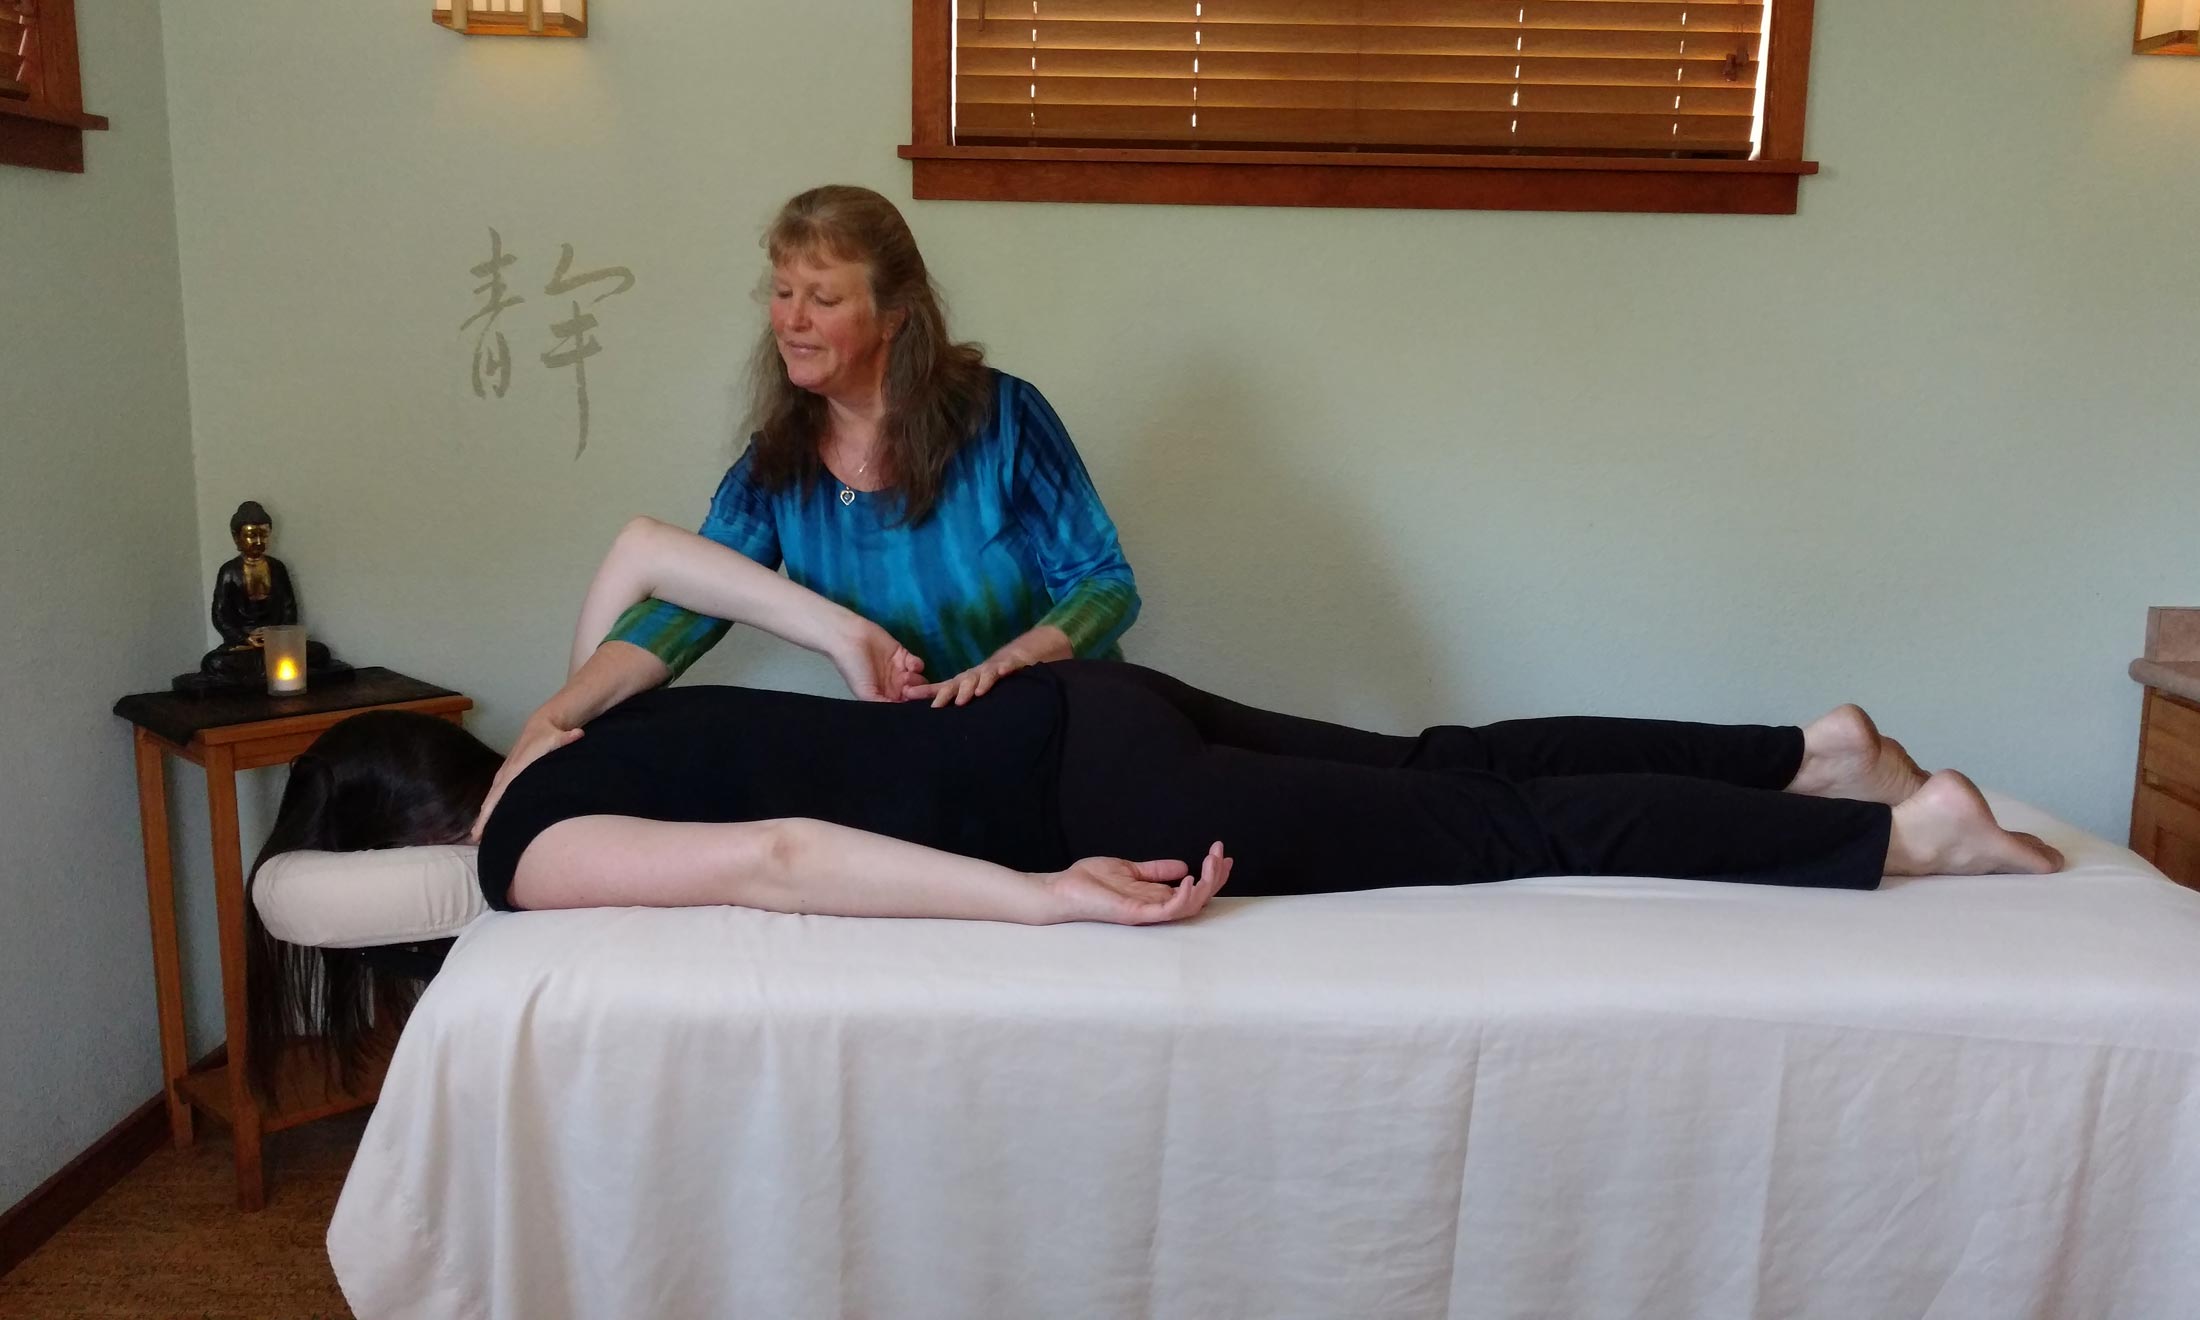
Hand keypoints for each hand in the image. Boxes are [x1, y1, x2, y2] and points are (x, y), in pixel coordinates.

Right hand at [470, 715, 584, 841]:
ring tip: (478, 835)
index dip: (491, 808)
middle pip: (491, 799)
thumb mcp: (559, 736)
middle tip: (476, 838)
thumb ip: (567, 738)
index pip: (500, 792)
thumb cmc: (550, 735)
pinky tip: (487, 819)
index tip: (483, 824)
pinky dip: (489, 807)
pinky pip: (495, 794)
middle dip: (483, 818)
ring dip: (484, 815)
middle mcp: (507, 772)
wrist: (541, 724)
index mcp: (516, 768)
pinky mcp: (507, 775)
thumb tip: (579, 733)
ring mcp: (505, 774)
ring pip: (491, 798)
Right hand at [827, 618, 925, 702]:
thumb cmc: (854, 668)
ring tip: (906, 676)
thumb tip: (901, 717)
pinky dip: (917, 666)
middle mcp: (894, 687)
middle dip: (917, 695)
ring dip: (917, 681)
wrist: (851, 638)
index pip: (904, 707)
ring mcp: (900, 671)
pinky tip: (910, 664)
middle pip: (914, 696)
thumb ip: (884, 705)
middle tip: (909, 690)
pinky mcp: (904, 656)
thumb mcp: (865, 693)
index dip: (911, 707)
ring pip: (919, 681)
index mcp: (884, 697)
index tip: (911, 704)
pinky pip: (918, 665)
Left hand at [910, 651, 1031, 707]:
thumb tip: (928, 714)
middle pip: (960, 683)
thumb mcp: (966, 690)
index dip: (926, 691)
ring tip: (976, 694)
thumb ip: (949, 698)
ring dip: (978, 683)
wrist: (1011, 659)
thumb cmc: (984, 679)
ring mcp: (991, 670)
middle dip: (950, 692)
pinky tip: (1004, 672)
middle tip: (940, 705)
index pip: (943, 688)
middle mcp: (974, 676)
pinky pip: (1007, 666)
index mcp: (962, 683)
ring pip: (983, 675)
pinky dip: (1005, 668)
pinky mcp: (1009, 665)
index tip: (909, 695)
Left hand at [1041, 842, 1231, 924]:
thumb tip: (1183, 864)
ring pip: (1190, 906)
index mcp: (1157, 896)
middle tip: (1221, 854)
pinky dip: (1183, 897)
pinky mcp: (1136, 913)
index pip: (1195, 889)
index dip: (1214, 874)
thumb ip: (1155, 870)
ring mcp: (1148, 912)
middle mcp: (1157, 906)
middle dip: (1216, 876)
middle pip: (1199, 898)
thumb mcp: (1130, 869)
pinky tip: (1190, 879)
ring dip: (1206, 884)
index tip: (1224, 854)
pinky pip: (1168, 910)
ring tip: (1210, 863)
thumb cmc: (1090, 882)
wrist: (1062, 889)